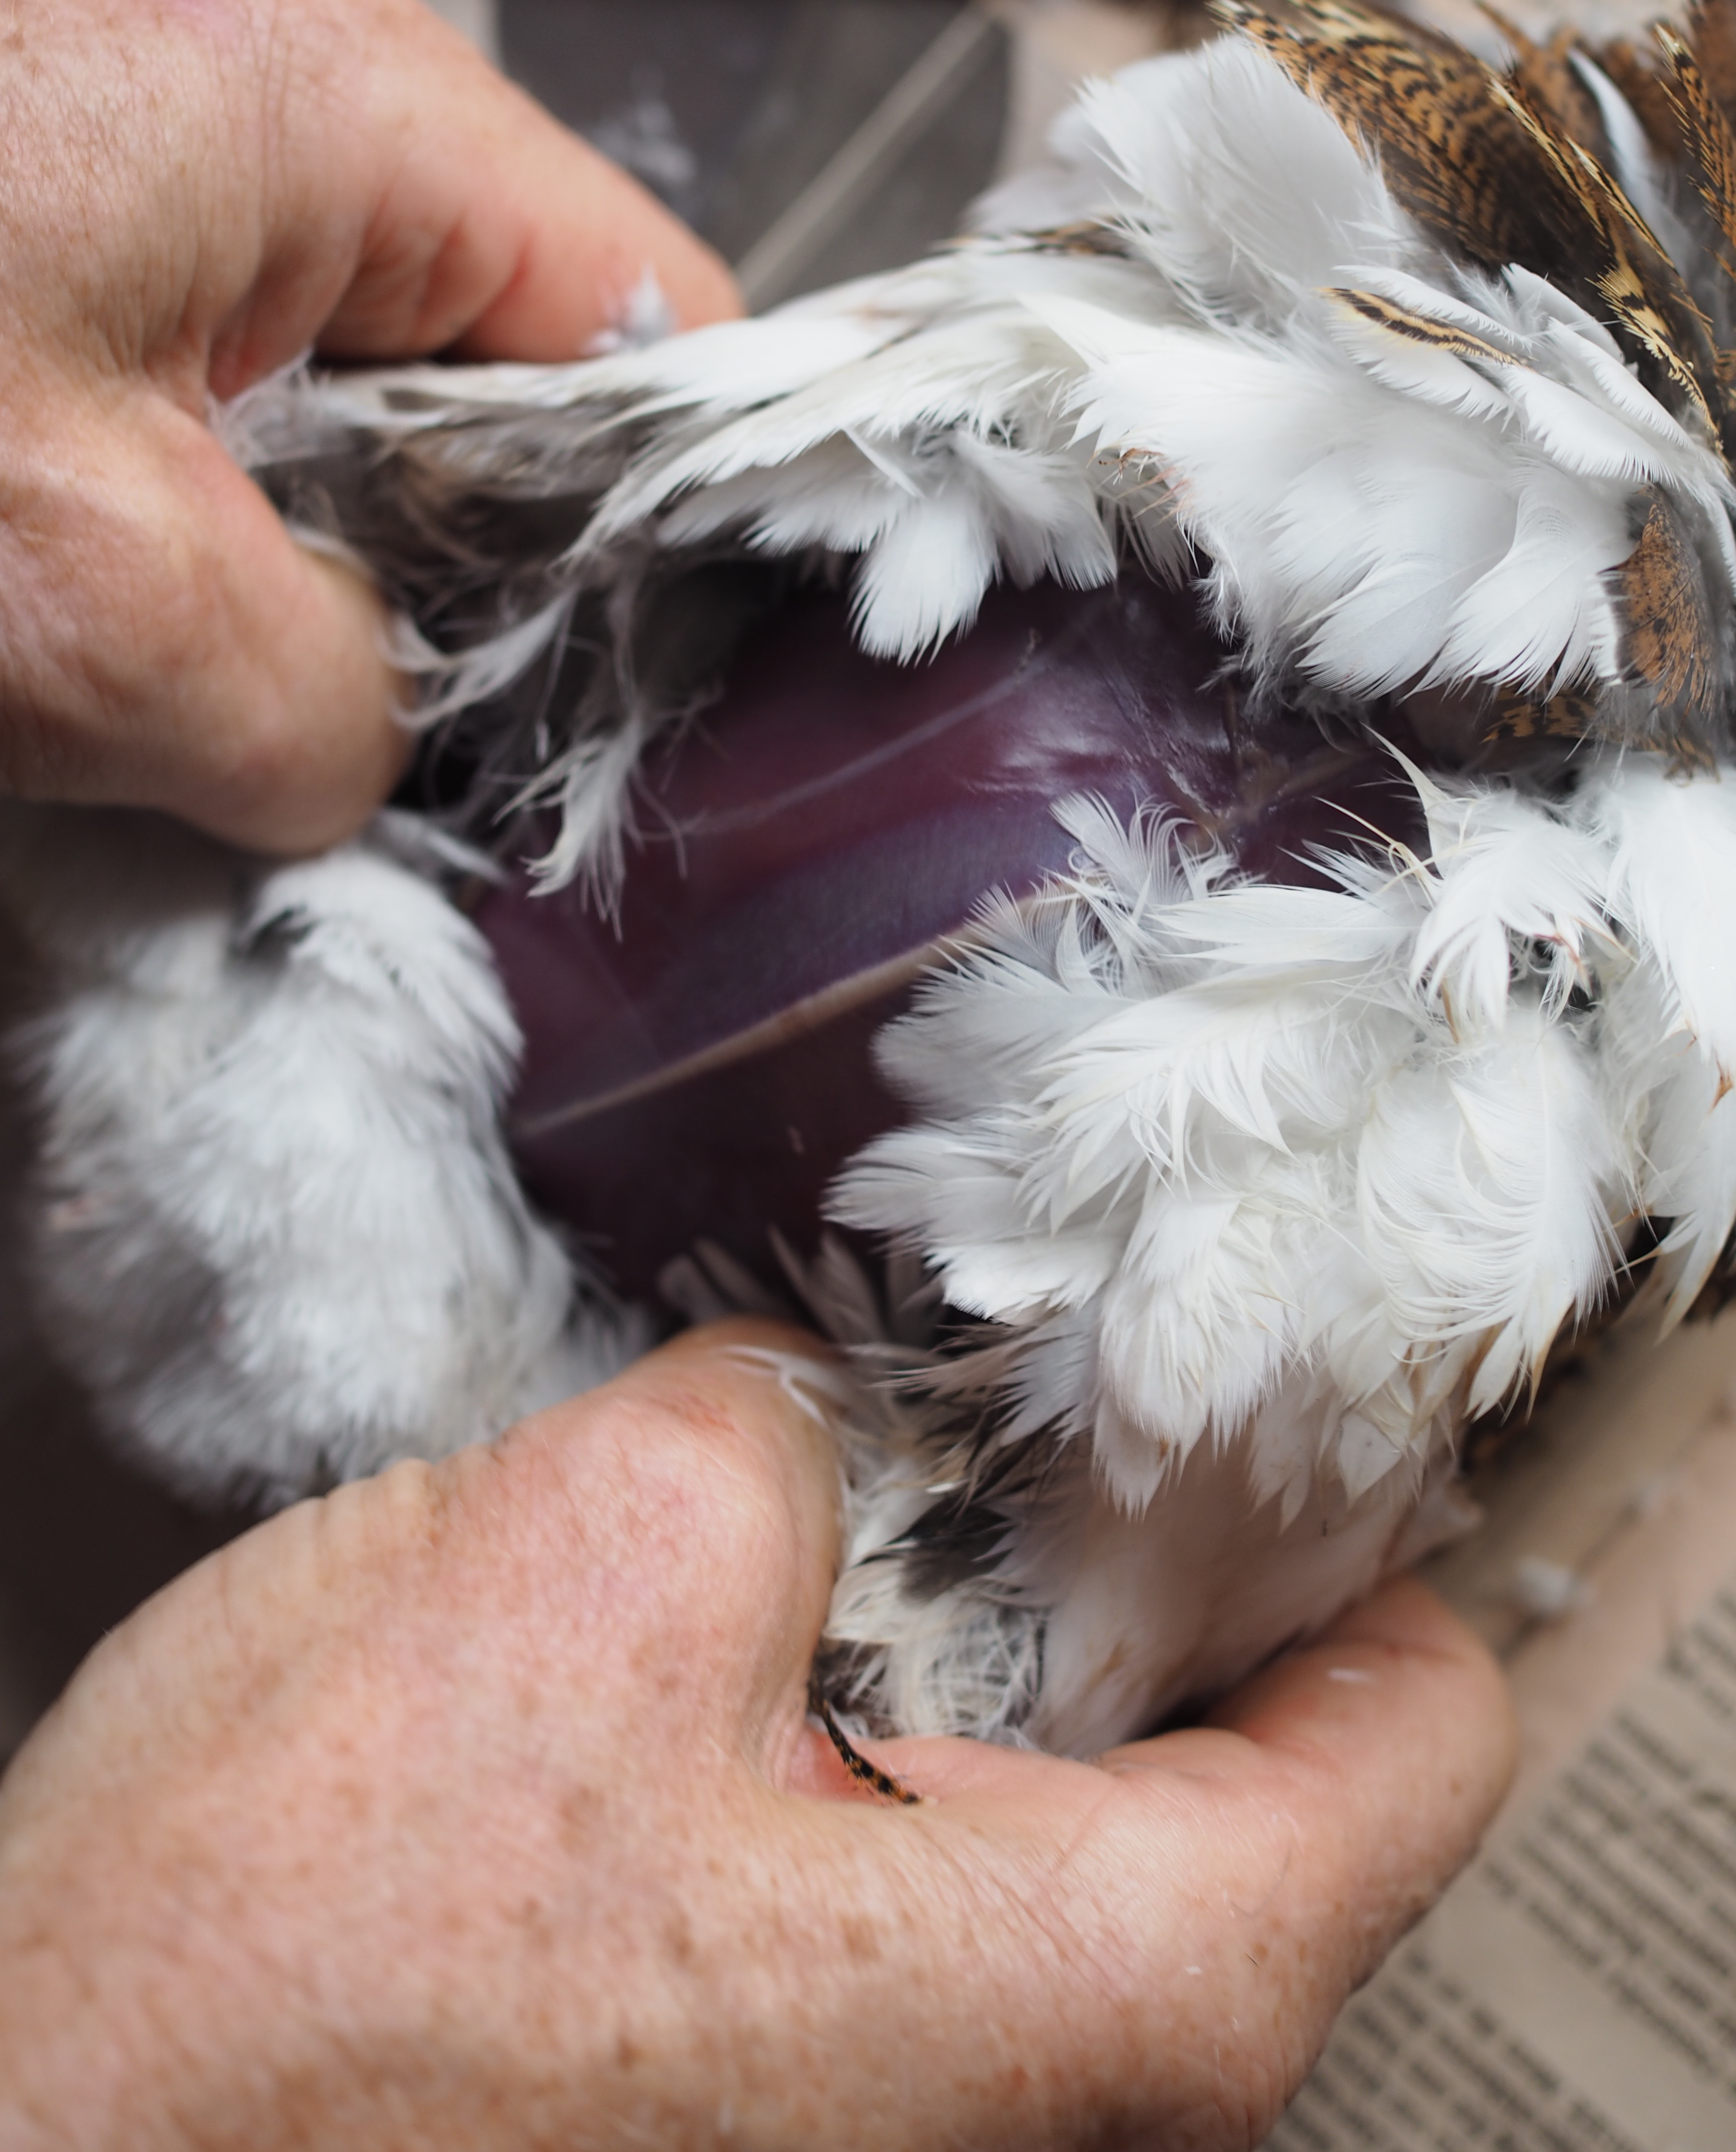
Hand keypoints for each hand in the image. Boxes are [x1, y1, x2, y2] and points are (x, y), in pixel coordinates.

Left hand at [0, 0, 738, 855]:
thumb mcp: (111, 616)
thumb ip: (332, 706)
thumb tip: (365, 754)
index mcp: (334, 99)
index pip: (645, 315)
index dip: (675, 521)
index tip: (648, 699)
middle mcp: (261, 98)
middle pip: (508, 373)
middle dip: (484, 583)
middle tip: (444, 757)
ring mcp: (144, 175)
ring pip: (357, 423)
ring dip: (331, 595)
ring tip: (269, 723)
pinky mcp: (50, 260)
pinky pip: (222, 432)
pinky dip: (213, 568)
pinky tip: (165, 673)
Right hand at [0, 1322, 1514, 2149]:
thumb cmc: (295, 1966)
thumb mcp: (600, 1549)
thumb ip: (808, 1416)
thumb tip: (837, 1399)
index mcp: (1115, 1990)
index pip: (1417, 1727)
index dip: (1338, 1518)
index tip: (1235, 1398)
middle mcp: (1076, 2111)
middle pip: (1249, 1766)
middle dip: (1122, 1559)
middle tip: (992, 1411)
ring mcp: (936, 2125)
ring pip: (1071, 1819)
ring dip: (965, 1644)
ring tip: (822, 1530)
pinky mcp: (804, 2104)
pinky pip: (935, 1886)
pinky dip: (874, 1737)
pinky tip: (740, 1665)